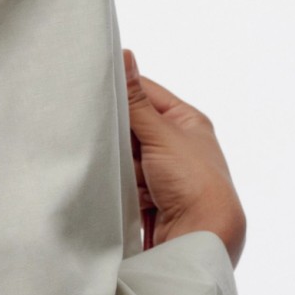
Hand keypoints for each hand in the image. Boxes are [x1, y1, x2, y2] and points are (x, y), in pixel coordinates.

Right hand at [123, 47, 246, 266]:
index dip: (121, 91)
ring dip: (119, 165)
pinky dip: (119, 187)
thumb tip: (124, 56)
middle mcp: (177, 145)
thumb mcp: (162, 134)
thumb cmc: (194, 181)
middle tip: (101, 134)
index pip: (146, 94)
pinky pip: (124, 185)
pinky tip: (117, 190)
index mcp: (187, 122)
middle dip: (117, 136)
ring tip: (119, 170)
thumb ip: (136, 101)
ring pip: (125, 158)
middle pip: (132, 129)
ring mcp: (164, 174)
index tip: (92, 86)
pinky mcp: (151, 200)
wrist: (201, 238)